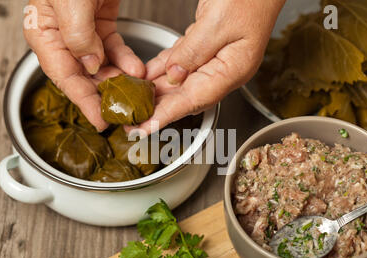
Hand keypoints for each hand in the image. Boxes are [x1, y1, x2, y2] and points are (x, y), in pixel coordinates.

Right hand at [24, 0, 144, 130]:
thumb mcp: (70, 0)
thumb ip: (78, 35)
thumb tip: (90, 64)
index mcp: (44, 33)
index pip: (64, 77)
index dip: (84, 101)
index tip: (101, 120)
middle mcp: (61, 35)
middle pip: (83, 76)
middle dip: (105, 94)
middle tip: (125, 110)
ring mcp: (82, 30)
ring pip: (100, 65)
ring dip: (119, 79)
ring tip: (136, 90)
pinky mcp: (100, 22)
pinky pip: (113, 48)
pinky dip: (125, 60)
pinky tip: (136, 69)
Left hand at [126, 0, 284, 134]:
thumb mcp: (218, 22)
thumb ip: (193, 51)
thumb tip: (173, 75)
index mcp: (234, 69)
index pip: (194, 100)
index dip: (167, 116)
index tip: (146, 128)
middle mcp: (224, 69)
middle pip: (185, 96)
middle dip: (157, 110)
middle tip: (133, 122)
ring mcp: (216, 58)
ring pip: (180, 82)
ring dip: (156, 93)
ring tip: (134, 103)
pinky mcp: (207, 45)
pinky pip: (180, 62)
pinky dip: (161, 69)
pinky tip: (145, 76)